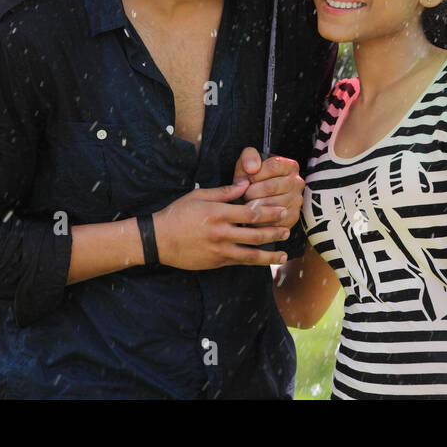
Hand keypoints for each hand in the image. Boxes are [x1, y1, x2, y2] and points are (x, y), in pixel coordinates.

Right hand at [152, 178, 291, 269]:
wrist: (158, 240)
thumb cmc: (178, 214)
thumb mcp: (199, 196)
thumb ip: (225, 192)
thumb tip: (246, 183)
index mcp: (218, 213)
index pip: (251, 214)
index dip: (270, 213)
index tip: (283, 211)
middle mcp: (220, 233)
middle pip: (255, 234)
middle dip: (274, 232)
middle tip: (287, 229)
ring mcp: (218, 250)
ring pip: (250, 255)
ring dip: (269, 255)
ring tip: (283, 255)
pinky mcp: (215, 263)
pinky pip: (239, 262)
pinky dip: (253, 262)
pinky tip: (264, 261)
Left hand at [232, 146, 304, 225]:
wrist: (255, 201)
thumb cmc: (252, 182)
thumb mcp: (247, 165)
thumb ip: (248, 158)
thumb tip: (252, 168)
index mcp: (289, 166)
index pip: (273, 166)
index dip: (255, 174)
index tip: (247, 179)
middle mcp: (297, 182)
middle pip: (271, 187)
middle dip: (251, 192)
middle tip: (244, 195)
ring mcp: (296, 201)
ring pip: (271, 205)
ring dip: (254, 206)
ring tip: (248, 204)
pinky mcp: (292, 217)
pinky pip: (273, 220)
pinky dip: (259, 219)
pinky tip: (254, 215)